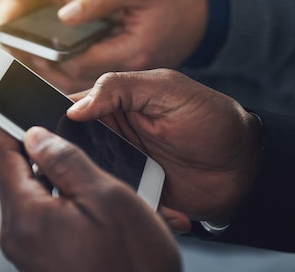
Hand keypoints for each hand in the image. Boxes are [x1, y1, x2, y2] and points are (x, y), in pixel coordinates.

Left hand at [0, 126, 180, 271]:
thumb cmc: (133, 264)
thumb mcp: (107, 198)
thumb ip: (66, 161)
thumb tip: (35, 137)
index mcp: (26, 217)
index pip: (2, 159)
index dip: (7, 129)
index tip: (12, 108)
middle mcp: (18, 238)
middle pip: (14, 179)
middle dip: (34, 154)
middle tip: (58, 134)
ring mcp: (28, 254)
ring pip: (29, 200)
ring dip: (49, 179)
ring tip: (80, 168)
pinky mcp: (41, 264)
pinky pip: (41, 221)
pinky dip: (56, 203)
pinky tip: (84, 200)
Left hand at [17, 0, 206, 92]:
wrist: (202, 19)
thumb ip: (99, 0)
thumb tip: (64, 15)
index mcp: (131, 53)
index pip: (80, 63)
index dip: (51, 57)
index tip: (28, 49)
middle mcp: (129, 74)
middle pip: (78, 82)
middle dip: (48, 72)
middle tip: (20, 63)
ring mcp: (129, 82)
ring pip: (84, 87)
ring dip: (57, 77)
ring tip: (28, 65)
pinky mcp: (126, 80)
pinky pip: (94, 83)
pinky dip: (72, 75)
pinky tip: (54, 65)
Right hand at [67, 69, 261, 230]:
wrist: (244, 165)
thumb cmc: (211, 119)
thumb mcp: (167, 89)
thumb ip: (120, 88)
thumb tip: (75, 106)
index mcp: (115, 105)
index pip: (71, 107)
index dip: (57, 117)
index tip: (50, 131)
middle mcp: (112, 136)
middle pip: (73, 146)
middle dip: (71, 156)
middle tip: (84, 161)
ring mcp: (122, 165)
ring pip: (90, 174)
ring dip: (98, 182)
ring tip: (120, 181)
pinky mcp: (134, 192)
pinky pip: (116, 199)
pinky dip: (125, 204)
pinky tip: (146, 202)